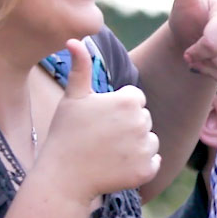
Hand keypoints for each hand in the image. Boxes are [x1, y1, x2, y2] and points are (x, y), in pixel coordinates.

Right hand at [33, 39, 159, 204]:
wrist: (64, 177)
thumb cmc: (66, 134)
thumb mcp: (73, 98)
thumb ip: (80, 68)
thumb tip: (75, 40)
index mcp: (129, 101)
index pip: (135, 99)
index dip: (116, 108)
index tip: (99, 120)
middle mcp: (143, 122)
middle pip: (143, 119)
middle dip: (127, 126)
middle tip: (102, 137)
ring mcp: (146, 147)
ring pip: (149, 140)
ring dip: (134, 145)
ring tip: (108, 152)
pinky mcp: (148, 170)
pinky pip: (153, 162)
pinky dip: (139, 165)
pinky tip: (117, 167)